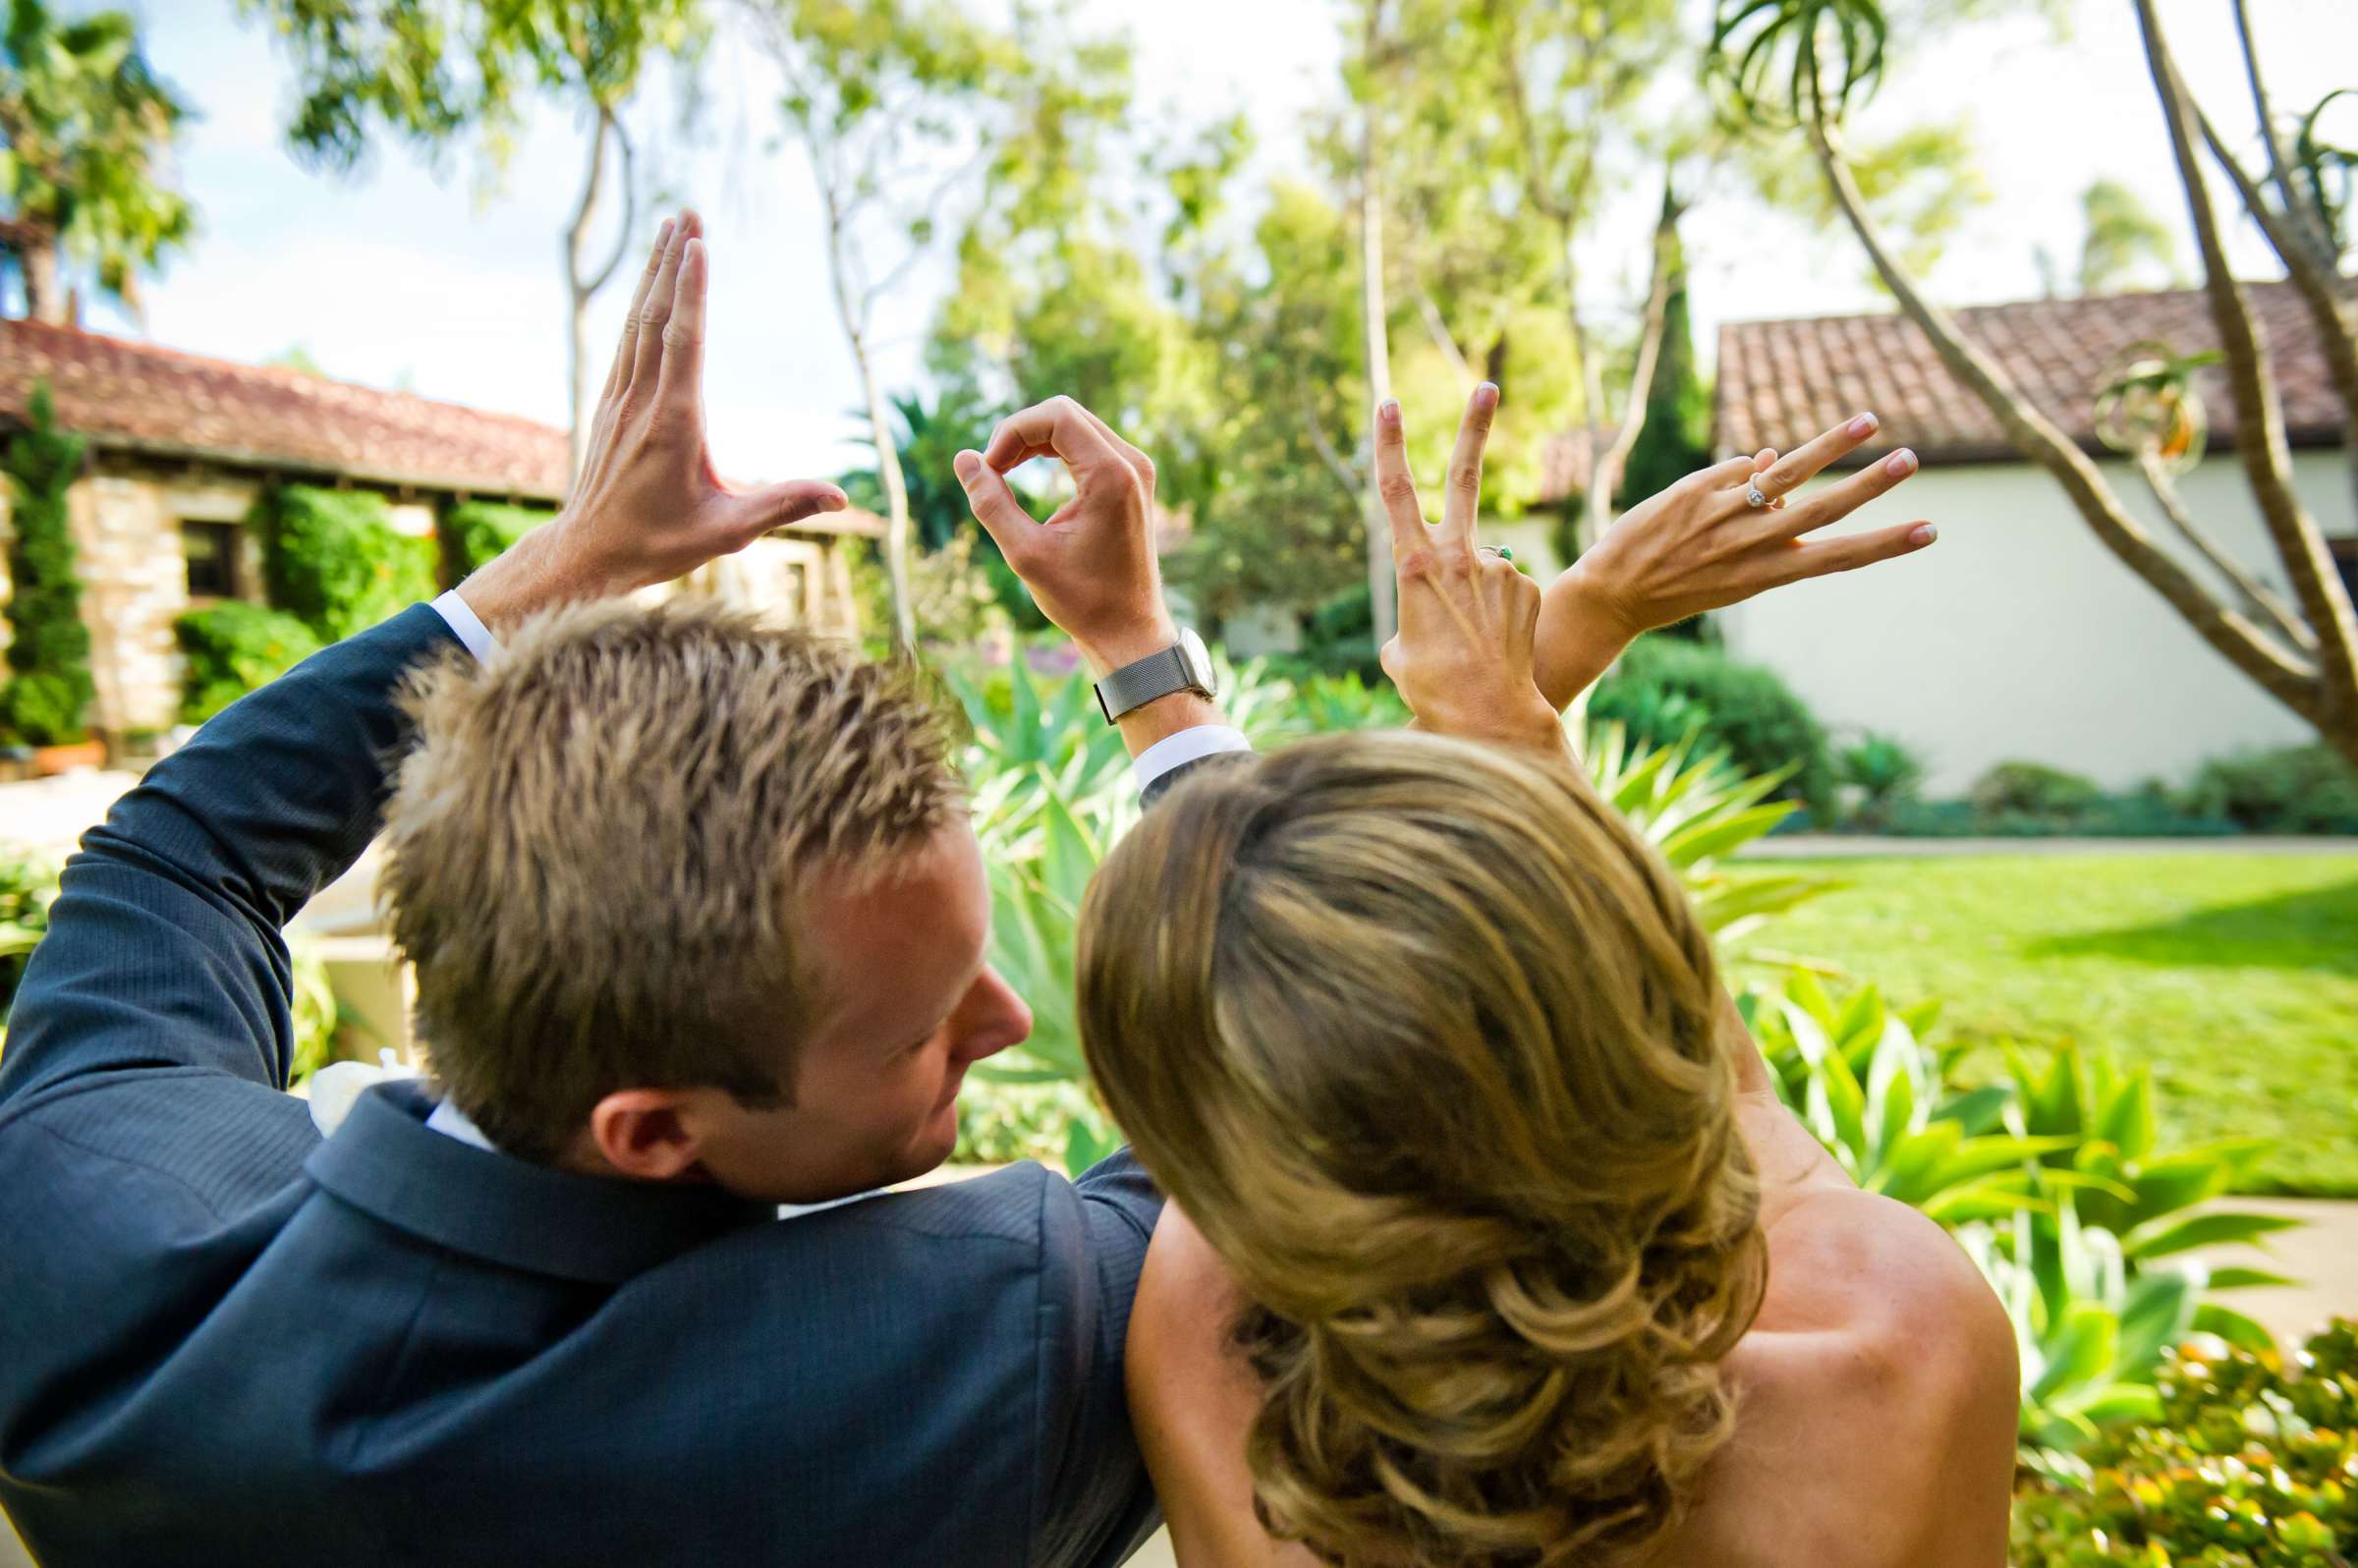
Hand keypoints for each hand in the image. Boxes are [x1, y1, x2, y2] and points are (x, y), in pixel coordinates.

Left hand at [459, 210, 847, 633]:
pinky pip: (626, 340)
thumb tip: (841, 496)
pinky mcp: (610, 404)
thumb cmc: (658, 544)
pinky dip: (640, 304)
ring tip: (670, 229)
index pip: (683, 341)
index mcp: (672, 422)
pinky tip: (649, 285)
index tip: (697, 242)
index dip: (691, 290)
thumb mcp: (727, 531)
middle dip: (673, 261)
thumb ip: (783, 504)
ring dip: (654, 273)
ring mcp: (619, 398)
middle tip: (687, 211)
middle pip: (656, 316)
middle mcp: (641, 400)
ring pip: (636, 321)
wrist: (588, 554)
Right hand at [953, 397, 1170, 675]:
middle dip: (1019, 433)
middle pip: (1064, 413)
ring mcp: (1136, 470)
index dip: (1012, 432)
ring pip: (1074, 425)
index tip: (988, 469)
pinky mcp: (1131, 480)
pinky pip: (1086, 444)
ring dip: (1032, 441)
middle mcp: (1131, 464)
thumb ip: (990, 503)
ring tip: (1000, 473)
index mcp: (1112, 476)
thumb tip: (963, 459)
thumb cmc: (1082, 600)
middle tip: (990, 471)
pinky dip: (1051, 451)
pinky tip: (1022, 474)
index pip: (1056, 416)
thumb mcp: (1025, 554)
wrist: (1130, 631)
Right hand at [1374, 385, 1560, 755]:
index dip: (1389, 444)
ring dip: (1472, 600)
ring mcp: (1498, 567)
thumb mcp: (1398, 653)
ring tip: (1471, 648)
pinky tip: (1496, 646)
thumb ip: (1411, 616)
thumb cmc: (1431, 688)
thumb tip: (1434, 611)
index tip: (1388, 404)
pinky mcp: (1526, 586)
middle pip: (1464, 476)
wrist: (1489, 714)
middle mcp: (1458, 555)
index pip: (1395, 491)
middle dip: (1475, 427)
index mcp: (1414, 565)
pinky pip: (1505, 591)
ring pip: (1478, 568)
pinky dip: (1496, 615)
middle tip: (1487, 388)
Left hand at [1535, 413, 1934, 708]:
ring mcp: (1722, 518)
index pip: (1839, 558)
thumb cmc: (1677, 583)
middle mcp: (1751, 547)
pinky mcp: (1692, 493)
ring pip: (1785, 475)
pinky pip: (1735, 469)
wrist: (1612, 595)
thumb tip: (1770, 458)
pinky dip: (1745, 468)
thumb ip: (1757, 521)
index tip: (1929, 530)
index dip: (1886, 543)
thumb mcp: (1728, 570)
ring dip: (1830, 446)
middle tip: (1912, 460)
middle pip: (1823, 511)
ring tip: (1869, 422)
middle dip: (1870, 485)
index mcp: (1768, 575)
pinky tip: (1746, 470)